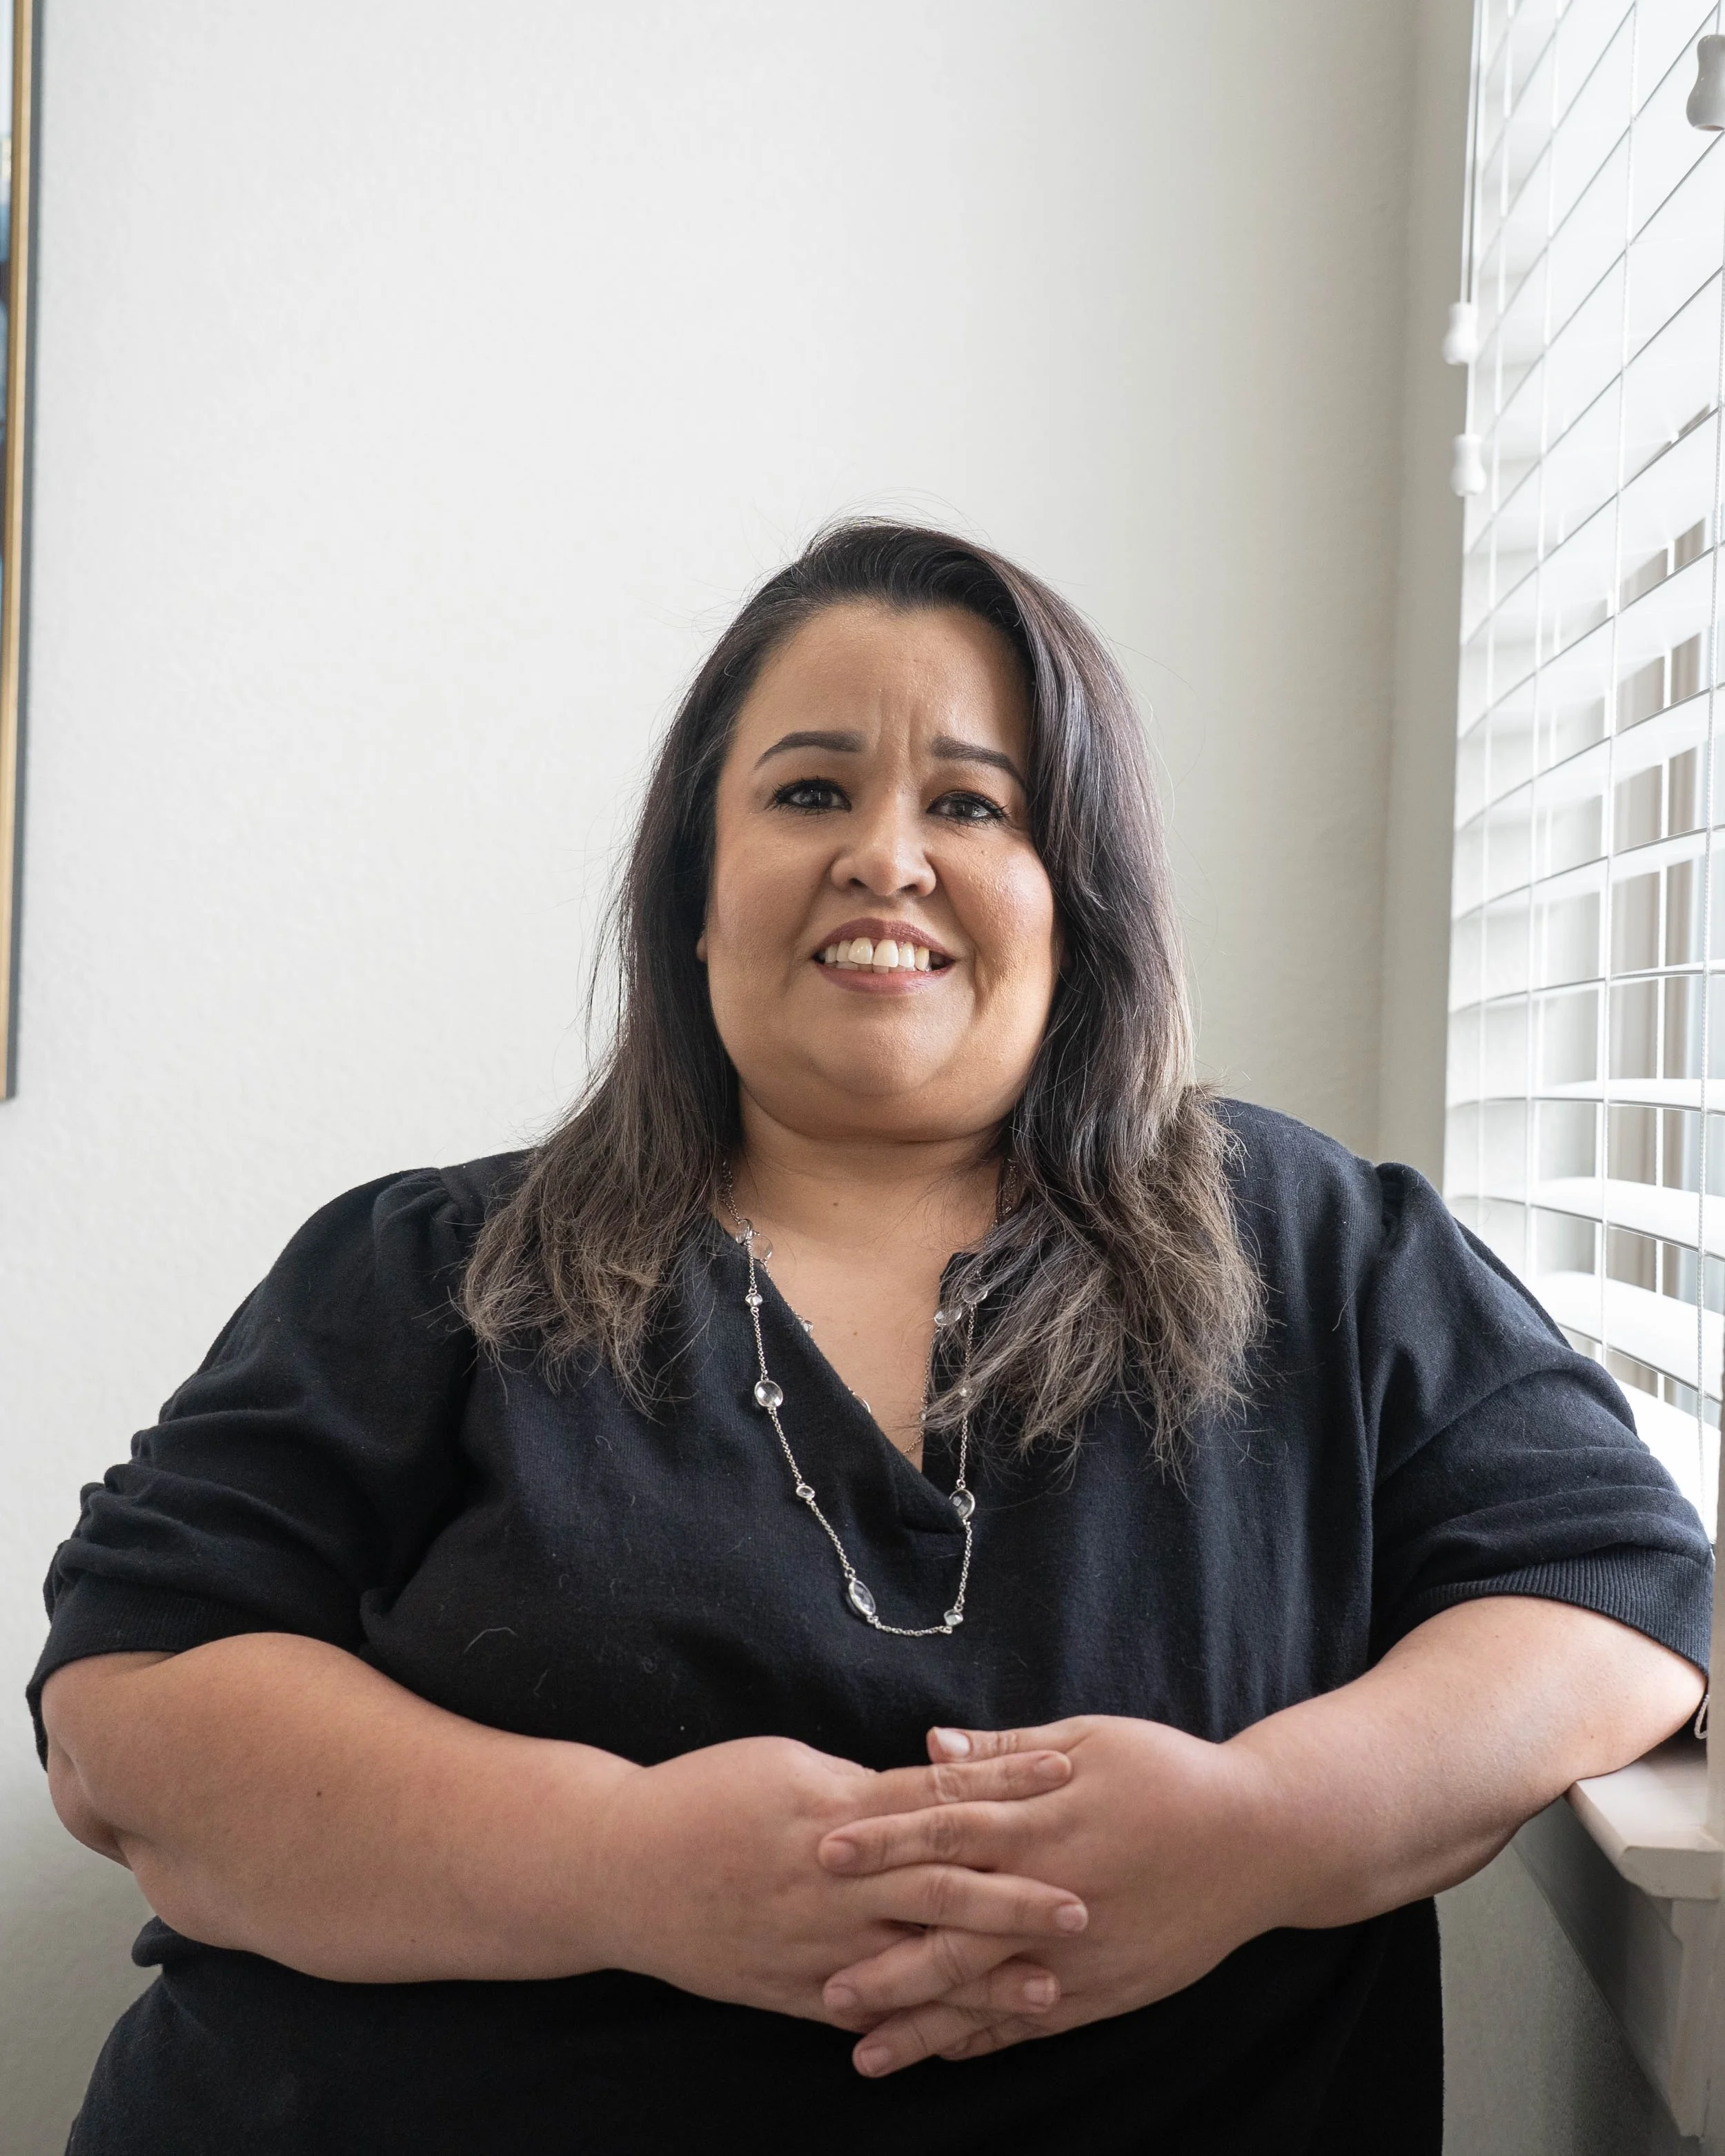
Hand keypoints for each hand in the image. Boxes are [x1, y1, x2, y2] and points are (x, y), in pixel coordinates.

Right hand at [587, 1733, 1088, 2021]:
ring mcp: (812, 1942)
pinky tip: (968, 2037)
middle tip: (1085, 1901)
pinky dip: (918, 2025)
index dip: (1003, 1788)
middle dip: (1015, 1895)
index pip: (937, 1796)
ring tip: (1051, 1985)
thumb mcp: (785, 1766)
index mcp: (833, 1810)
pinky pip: (867, 2012)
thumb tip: (923, 1786)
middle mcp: (830, 1880)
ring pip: (914, 1961)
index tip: (1066, 1779)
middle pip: (940, 1886)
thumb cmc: (703, 1798)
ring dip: (985, 1976)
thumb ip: (858, 1787)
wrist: (618, 1869)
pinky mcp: (790, 1991)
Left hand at [816, 1715, 1276, 2073]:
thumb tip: (928, 1744)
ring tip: (862, 2048)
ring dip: (921, 2020)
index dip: (882, 1841)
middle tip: (819, 1982)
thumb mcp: (1088, 1739)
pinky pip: (1032, 2022)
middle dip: (884, 1958)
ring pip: (986, 1993)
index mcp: (1044, 1819)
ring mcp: (1081, 1950)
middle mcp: (1054, 1891)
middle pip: (953, 1929)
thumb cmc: (1168, 1773)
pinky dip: (984, 2039)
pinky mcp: (1107, 1988)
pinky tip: (941, 2053)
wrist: (1261, 1839)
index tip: (823, 1852)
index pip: (944, 1828)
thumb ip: (1005, 1753)